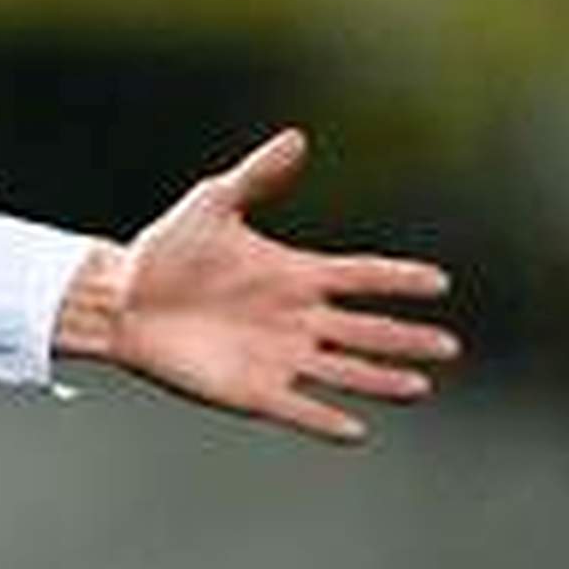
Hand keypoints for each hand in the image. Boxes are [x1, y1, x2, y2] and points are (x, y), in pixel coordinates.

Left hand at [57, 128, 457, 443]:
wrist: (120, 298)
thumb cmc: (166, 250)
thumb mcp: (212, 204)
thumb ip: (257, 176)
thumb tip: (297, 138)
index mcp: (295, 274)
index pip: (360, 276)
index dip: (398, 279)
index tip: (438, 281)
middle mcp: (297, 319)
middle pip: (365, 330)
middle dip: (405, 339)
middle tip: (449, 346)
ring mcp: (278, 357)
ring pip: (343, 371)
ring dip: (379, 380)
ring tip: (419, 387)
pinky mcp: (252, 391)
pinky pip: (297, 409)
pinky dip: (325, 420)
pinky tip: (356, 430)